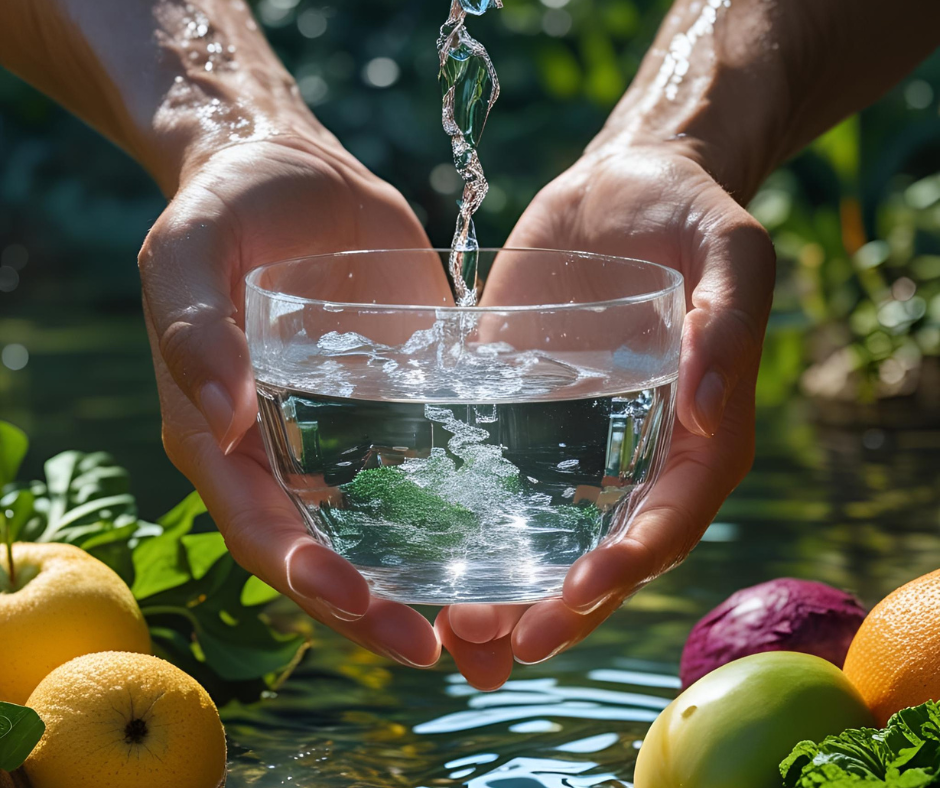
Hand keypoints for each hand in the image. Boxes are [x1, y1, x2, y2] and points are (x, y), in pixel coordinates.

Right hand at [139, 134, 454, 667]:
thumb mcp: (190, 250)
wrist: (291, 170)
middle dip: (371, 609)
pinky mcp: (398, 407)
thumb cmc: (225, 208)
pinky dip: (456, 517)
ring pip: (378, 530)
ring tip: (485, 629)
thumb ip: (192, 326)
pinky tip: (510, 542)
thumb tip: (221, 413)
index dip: (302, 575)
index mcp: (219, 437)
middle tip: (435, 647)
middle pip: (322, 553)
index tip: (358, 601)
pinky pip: (424, 471)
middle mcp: (280, 455)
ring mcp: (343, 436)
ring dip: (421, 585)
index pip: (258, 526)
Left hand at [437, 143, 775, 687]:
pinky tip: (423, 555)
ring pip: (551, 538)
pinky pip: (503, 485)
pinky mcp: (526, 417)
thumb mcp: (727, 250)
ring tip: (454, 632)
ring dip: (510, 592)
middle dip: (558, 609)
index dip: (627, 568)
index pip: (669, 520)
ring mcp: (579, 444)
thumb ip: (728, 323)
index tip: (574, 596)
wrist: (620, 183)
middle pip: (606, 554)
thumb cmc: (685, 210)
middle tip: (498, 645)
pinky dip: (473, 530)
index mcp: (702, 435)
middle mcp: (640, 456)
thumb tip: (709, 415)